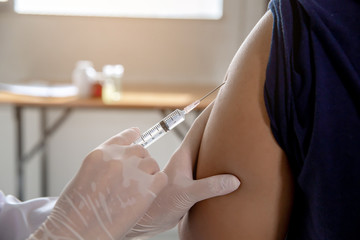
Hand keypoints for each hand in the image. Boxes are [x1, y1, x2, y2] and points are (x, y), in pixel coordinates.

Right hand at [28, 128, 167, 239]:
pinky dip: (157, 185)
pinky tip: (147, 195)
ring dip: (149, 174)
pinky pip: (161, 178)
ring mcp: (133, 172)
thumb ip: (104, 165)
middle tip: (136, 178)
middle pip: (140, 150)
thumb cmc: (75, 210)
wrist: (76, 231)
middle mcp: (118, 159)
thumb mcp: (84, 177)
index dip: (132, 136)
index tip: (138, 134)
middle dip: (140, 162)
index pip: (123, 138)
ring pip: (152, 163)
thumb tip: (119, 162)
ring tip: (137, 191)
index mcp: (100, 154)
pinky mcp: (147, 189)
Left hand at [125, 104, 239, 238]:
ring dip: (218, 143)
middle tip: (234, 115)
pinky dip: (218, 162)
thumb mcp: (186, 194)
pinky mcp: (190, 182)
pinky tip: (228, 167)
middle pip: (204, 137)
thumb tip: (234, 180)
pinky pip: (207, 167)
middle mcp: (185, 160)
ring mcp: (188, 171)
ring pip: (205, 151)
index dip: (210, 114)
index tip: (221, 100)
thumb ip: (209, 186)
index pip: (199, 128)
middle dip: (217, 125)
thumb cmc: (159, 206)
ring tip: (234, 137)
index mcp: (183, 156)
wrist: (148, 221)